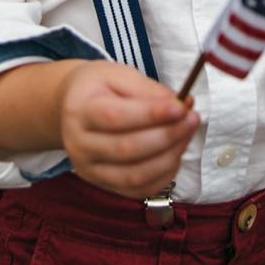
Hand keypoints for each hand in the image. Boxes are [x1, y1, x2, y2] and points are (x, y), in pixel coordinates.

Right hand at [56, 61, 200, 198]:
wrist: (72, 108)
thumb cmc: (99, 88)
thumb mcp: (119, 75)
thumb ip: (148, 90)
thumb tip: (180, 106)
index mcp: (79, 110)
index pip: (115, 117)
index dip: (151, 115)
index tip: (180, 107)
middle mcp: (79, 144)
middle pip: (126, 149)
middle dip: (167, 136)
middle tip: (192, 119)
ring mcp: (89, 169)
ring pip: (134, 175)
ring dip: (170, 157)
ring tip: (186, 135)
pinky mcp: (102, 184)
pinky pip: (138, 189)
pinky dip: (163, 175)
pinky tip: (174, 155)